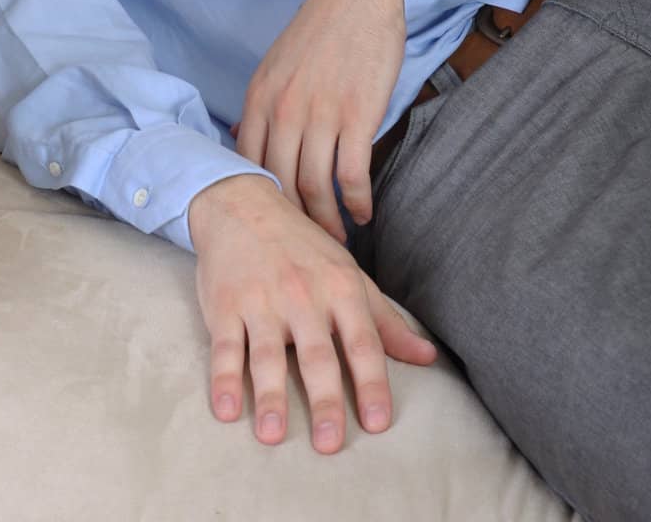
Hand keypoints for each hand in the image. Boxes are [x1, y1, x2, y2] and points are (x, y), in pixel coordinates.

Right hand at [188, 172, 437, 452]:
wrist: (242, 205)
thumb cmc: (302, 248)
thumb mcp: (347, 274)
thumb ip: (384, 321)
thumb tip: (427, 357)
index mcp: (339, 289)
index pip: (361, 342)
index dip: (372, 383)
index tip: (378, 423)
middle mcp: (301, 295)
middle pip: (316, 355)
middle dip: (325, 400)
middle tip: (330, 444)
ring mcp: (260, 301)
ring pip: (267, 355)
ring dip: (270, 395)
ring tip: (273, 435)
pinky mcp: (224, 306)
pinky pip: (225, 347)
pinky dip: (223, 378)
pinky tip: (227, 409)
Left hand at [231, 0, 405, 238]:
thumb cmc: (322, 29)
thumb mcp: (277, 64)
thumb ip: (263, 106)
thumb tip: (246, 142)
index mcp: (259, 97)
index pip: (248, 166)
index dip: (260, 202)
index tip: (272, 224)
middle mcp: (283, 110)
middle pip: (281, 186)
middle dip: (293, 223)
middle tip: (305, 247)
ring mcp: (319, 114)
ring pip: (315, 189)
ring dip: (328, 223)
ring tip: (337, 241)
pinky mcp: (356, 116)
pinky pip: (351, 176)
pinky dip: (357, 203)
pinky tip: (363, 214)